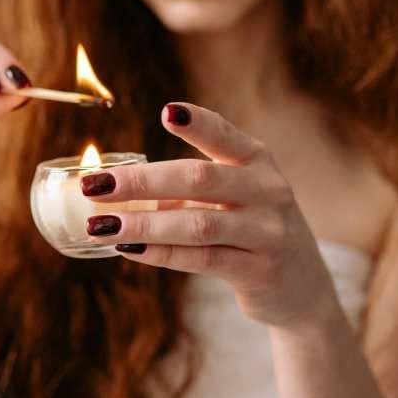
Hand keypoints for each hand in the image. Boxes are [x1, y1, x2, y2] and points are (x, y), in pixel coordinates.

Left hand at [79, 102, 339, 329]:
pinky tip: (128, 248)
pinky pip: (203, 259)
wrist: (301, 286)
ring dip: (144, 223)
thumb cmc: (248, 228)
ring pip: (198, 224)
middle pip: (200, 179)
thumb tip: (113, 187)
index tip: (167, 111)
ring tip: (100, 225)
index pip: (225, 136)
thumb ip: (185, 188)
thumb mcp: (231, 197)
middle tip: (96, 185)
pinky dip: (161, 253)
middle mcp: (268, 190)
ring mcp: (268, 231)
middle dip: (142, 181)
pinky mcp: (260, 270)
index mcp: (257, 161)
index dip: (198, 123)